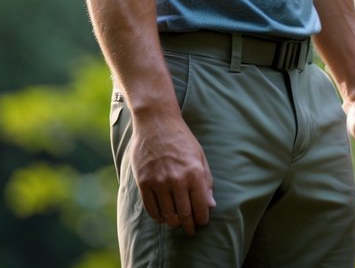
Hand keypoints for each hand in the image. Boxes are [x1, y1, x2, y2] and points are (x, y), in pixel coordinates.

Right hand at [129, 110, 215, 235]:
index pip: (200, 206)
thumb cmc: (182, 139)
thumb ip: (206, 181)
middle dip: (189, 225)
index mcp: (194, 173)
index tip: (202, 223)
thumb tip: (211, 204)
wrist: (157, 123)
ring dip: (173, 223)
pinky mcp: (143, 182)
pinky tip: (163, 217)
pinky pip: (151, 208)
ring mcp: (158, 182)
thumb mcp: (200, 156)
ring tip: (177, 224)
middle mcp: (176, 179)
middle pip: (184, 214)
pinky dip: (158, 217)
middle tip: (191, 231)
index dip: (202, 218)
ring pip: (167, 214)